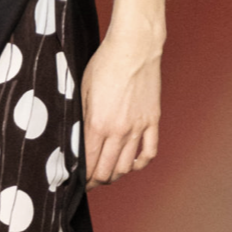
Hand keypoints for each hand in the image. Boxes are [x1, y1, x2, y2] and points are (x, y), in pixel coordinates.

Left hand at [80, 34, 160, 186]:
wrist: (134, 48)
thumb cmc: (106, 64)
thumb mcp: (83, 91)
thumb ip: (82, 118)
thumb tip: (78, 141)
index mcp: (98, 124)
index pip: (89, 163)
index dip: (83, 177)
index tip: (79, 181)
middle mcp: (119, 131)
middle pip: (107, 170)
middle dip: (97, 181)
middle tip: (91, 182)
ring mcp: (138, 127)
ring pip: (127, 166)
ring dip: (115, 175)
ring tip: (107, 175)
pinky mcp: (152, 121)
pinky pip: (149, 152)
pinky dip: (140, 164)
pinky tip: (132, 165)